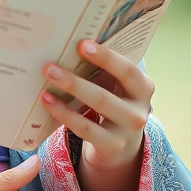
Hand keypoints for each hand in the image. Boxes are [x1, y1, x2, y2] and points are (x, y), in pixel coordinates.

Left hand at [40, 40, 154, 190]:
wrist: (120, 144)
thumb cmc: (113, 101)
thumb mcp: (116, 86)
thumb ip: (103, 68)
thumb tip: (70, 43)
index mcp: (143, 87)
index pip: (127, 70)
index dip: (106, 57)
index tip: (82, 44)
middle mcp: (139, 110)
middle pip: (105, 94)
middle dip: (75, 80)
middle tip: (49, 67)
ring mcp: (127, 131)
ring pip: (94, 110)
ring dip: (68, 93)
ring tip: (47, 81)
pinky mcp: (112, 146)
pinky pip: (85, 128)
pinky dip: (64, 113)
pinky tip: (47, 101)